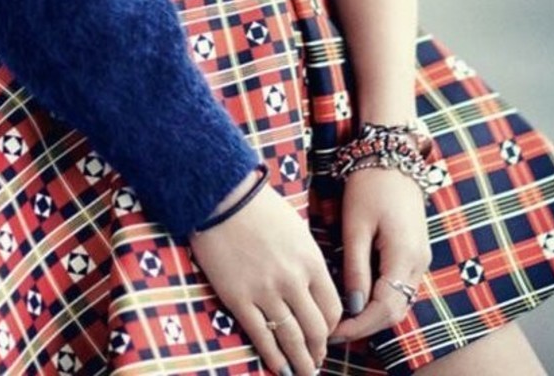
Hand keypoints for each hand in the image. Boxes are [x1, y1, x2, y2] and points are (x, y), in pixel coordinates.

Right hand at [189, 171, 342, 375]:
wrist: (221, 195)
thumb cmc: (258, 206)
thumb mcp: (296, 229)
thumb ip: (306, 259)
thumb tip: (312, 285)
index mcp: (310, 260)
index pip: (332, 308)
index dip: (331, 328)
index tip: (326, 335)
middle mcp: (293, 280)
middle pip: (316, 330)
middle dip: (318, 351)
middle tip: (316, 360)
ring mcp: (265, 291)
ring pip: (291, 339)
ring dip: (301, 361)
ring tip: (303, 372)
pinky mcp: (238, 298)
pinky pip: (261, 336)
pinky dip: (273, 357)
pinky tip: (280, 368)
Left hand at [328, 168, 431, 345]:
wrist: (392, 154)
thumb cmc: (369, 185)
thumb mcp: (355, 226)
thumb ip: (355, 268)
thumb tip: (352, 308)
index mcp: (404, 257)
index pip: (384, 309)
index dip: (358, 326)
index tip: (332, 332)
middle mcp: (419, 263)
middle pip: (395, 311)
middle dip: (366, 326)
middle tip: (333, 330)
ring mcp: (420, 258)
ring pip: (400, 302)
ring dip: (373, 314)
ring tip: (342, 317)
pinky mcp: (415, 252)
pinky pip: (401, 287)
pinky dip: (382, 298)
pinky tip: (358, 297)